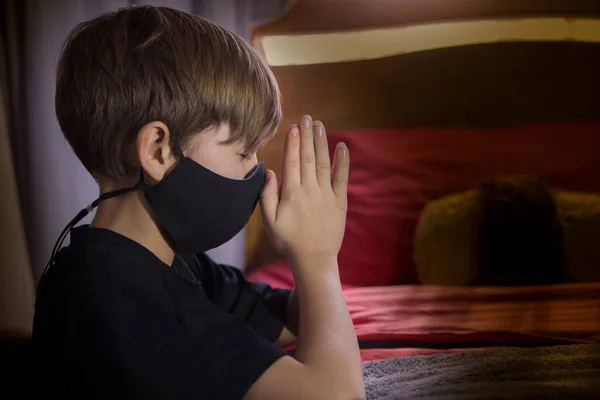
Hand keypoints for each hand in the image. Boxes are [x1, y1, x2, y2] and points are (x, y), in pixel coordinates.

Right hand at [260, 115, 348, 266]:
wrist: (314, 259)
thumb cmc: (288, 241)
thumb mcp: (269, 221)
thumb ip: (267, 196)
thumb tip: (269, 172)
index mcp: (292, 193)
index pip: (292, 161)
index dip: (293, 142)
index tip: (294, 126)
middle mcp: (310, 189)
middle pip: (309, 157)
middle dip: (307, 136)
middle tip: (307, 118)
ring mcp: (327, 194)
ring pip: (325, 163)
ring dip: (322, 142)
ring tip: (320, 125)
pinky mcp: (340, 202)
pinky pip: (342, 177)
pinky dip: (343, 161)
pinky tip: (342, 146)